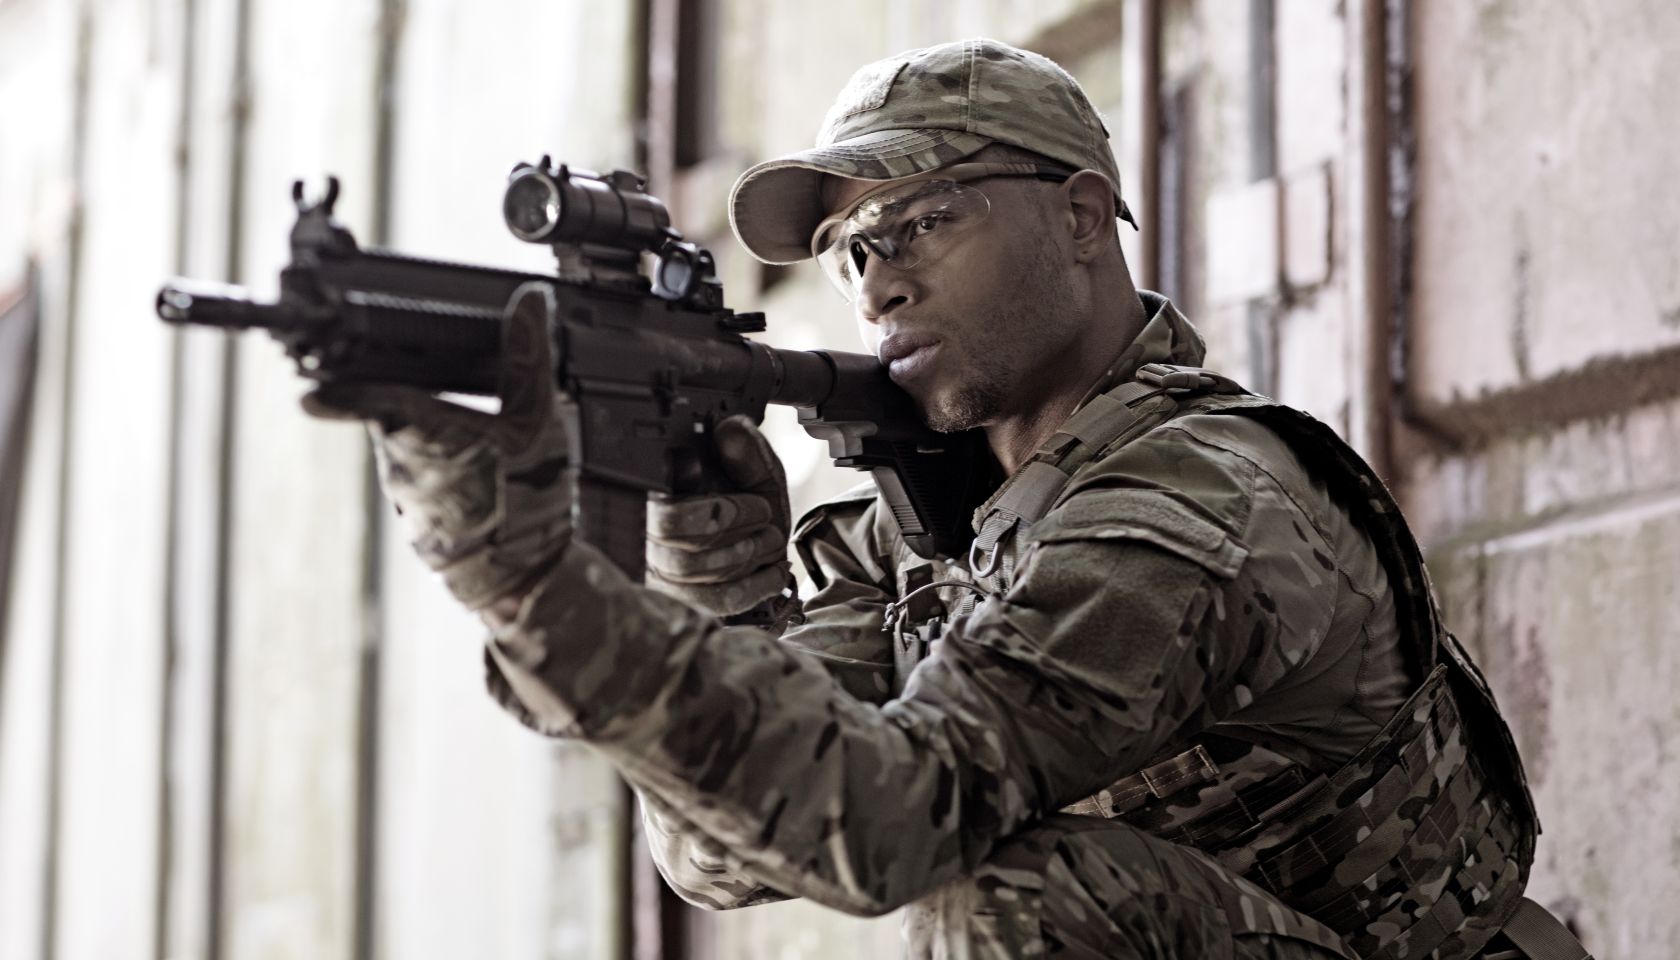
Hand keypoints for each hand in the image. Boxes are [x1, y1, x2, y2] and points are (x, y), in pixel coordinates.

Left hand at [301, 282, 574, 610]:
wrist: (527, 579)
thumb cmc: (527, 499)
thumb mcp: (538, 420)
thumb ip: (528, 356)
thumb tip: (530, 302)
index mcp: (426, 431)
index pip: (367, 397)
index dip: (337, 391)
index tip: (309, 391)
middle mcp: (404, 465)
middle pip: (389, 419)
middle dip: (403, 405)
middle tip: (430, 394)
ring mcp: (408, 499)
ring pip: (405, 455)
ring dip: (427, 443)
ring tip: (476, 443)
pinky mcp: (420, 526)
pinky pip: (421, 487)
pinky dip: (438, 476)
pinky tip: (475, 477)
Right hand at [645, 416, 794, 616]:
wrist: (763, 553)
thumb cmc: (751, 510)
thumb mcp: (757, 474)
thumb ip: (747, 451)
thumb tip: (730, 429)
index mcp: (657, 491)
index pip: (659, 498)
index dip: (710, 505)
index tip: (755, 505)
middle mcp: (644, 533)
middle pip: (672, 531)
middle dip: (733, 524)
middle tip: (764, 516)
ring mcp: (657, 571)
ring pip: (689, 567)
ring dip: (743, 553)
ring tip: (769, 540)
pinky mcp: (680, 600)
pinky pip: (709, 600)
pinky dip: (752, 586)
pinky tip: (773, 572)